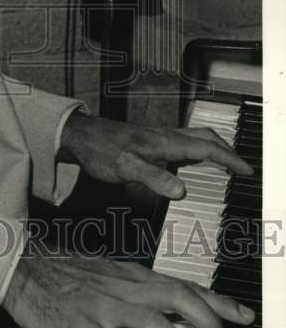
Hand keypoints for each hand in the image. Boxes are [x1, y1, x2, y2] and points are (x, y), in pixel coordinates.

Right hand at [2, 251, 254, 327]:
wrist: (24, 269)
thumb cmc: (67, 275)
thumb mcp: (110, 275)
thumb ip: (139, 289)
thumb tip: (171, 303)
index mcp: (131, 276)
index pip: (182, 285)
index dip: (216, 301)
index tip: (241, 316)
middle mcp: (123, 288)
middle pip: (175, 299)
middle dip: (207, 322)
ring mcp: (102, 306)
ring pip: (148, 321)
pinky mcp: (81, 324)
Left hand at [59, 112, 252, 198]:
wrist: (81, 136)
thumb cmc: (101, 150)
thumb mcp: (126, 167)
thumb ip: (153, 178)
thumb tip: (182, 191)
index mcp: (165, 142)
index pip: (206, 148)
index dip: (229, 159)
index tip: (246, 170)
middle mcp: (165, 136)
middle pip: (205, 137)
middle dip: (227, 150)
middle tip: (241, 167)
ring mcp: (157, 137)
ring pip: (194, 137)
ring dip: (213, 148)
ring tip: (224, 164)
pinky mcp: (149, 141)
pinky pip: (182, 142)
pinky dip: (197, 150)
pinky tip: (191, 163)